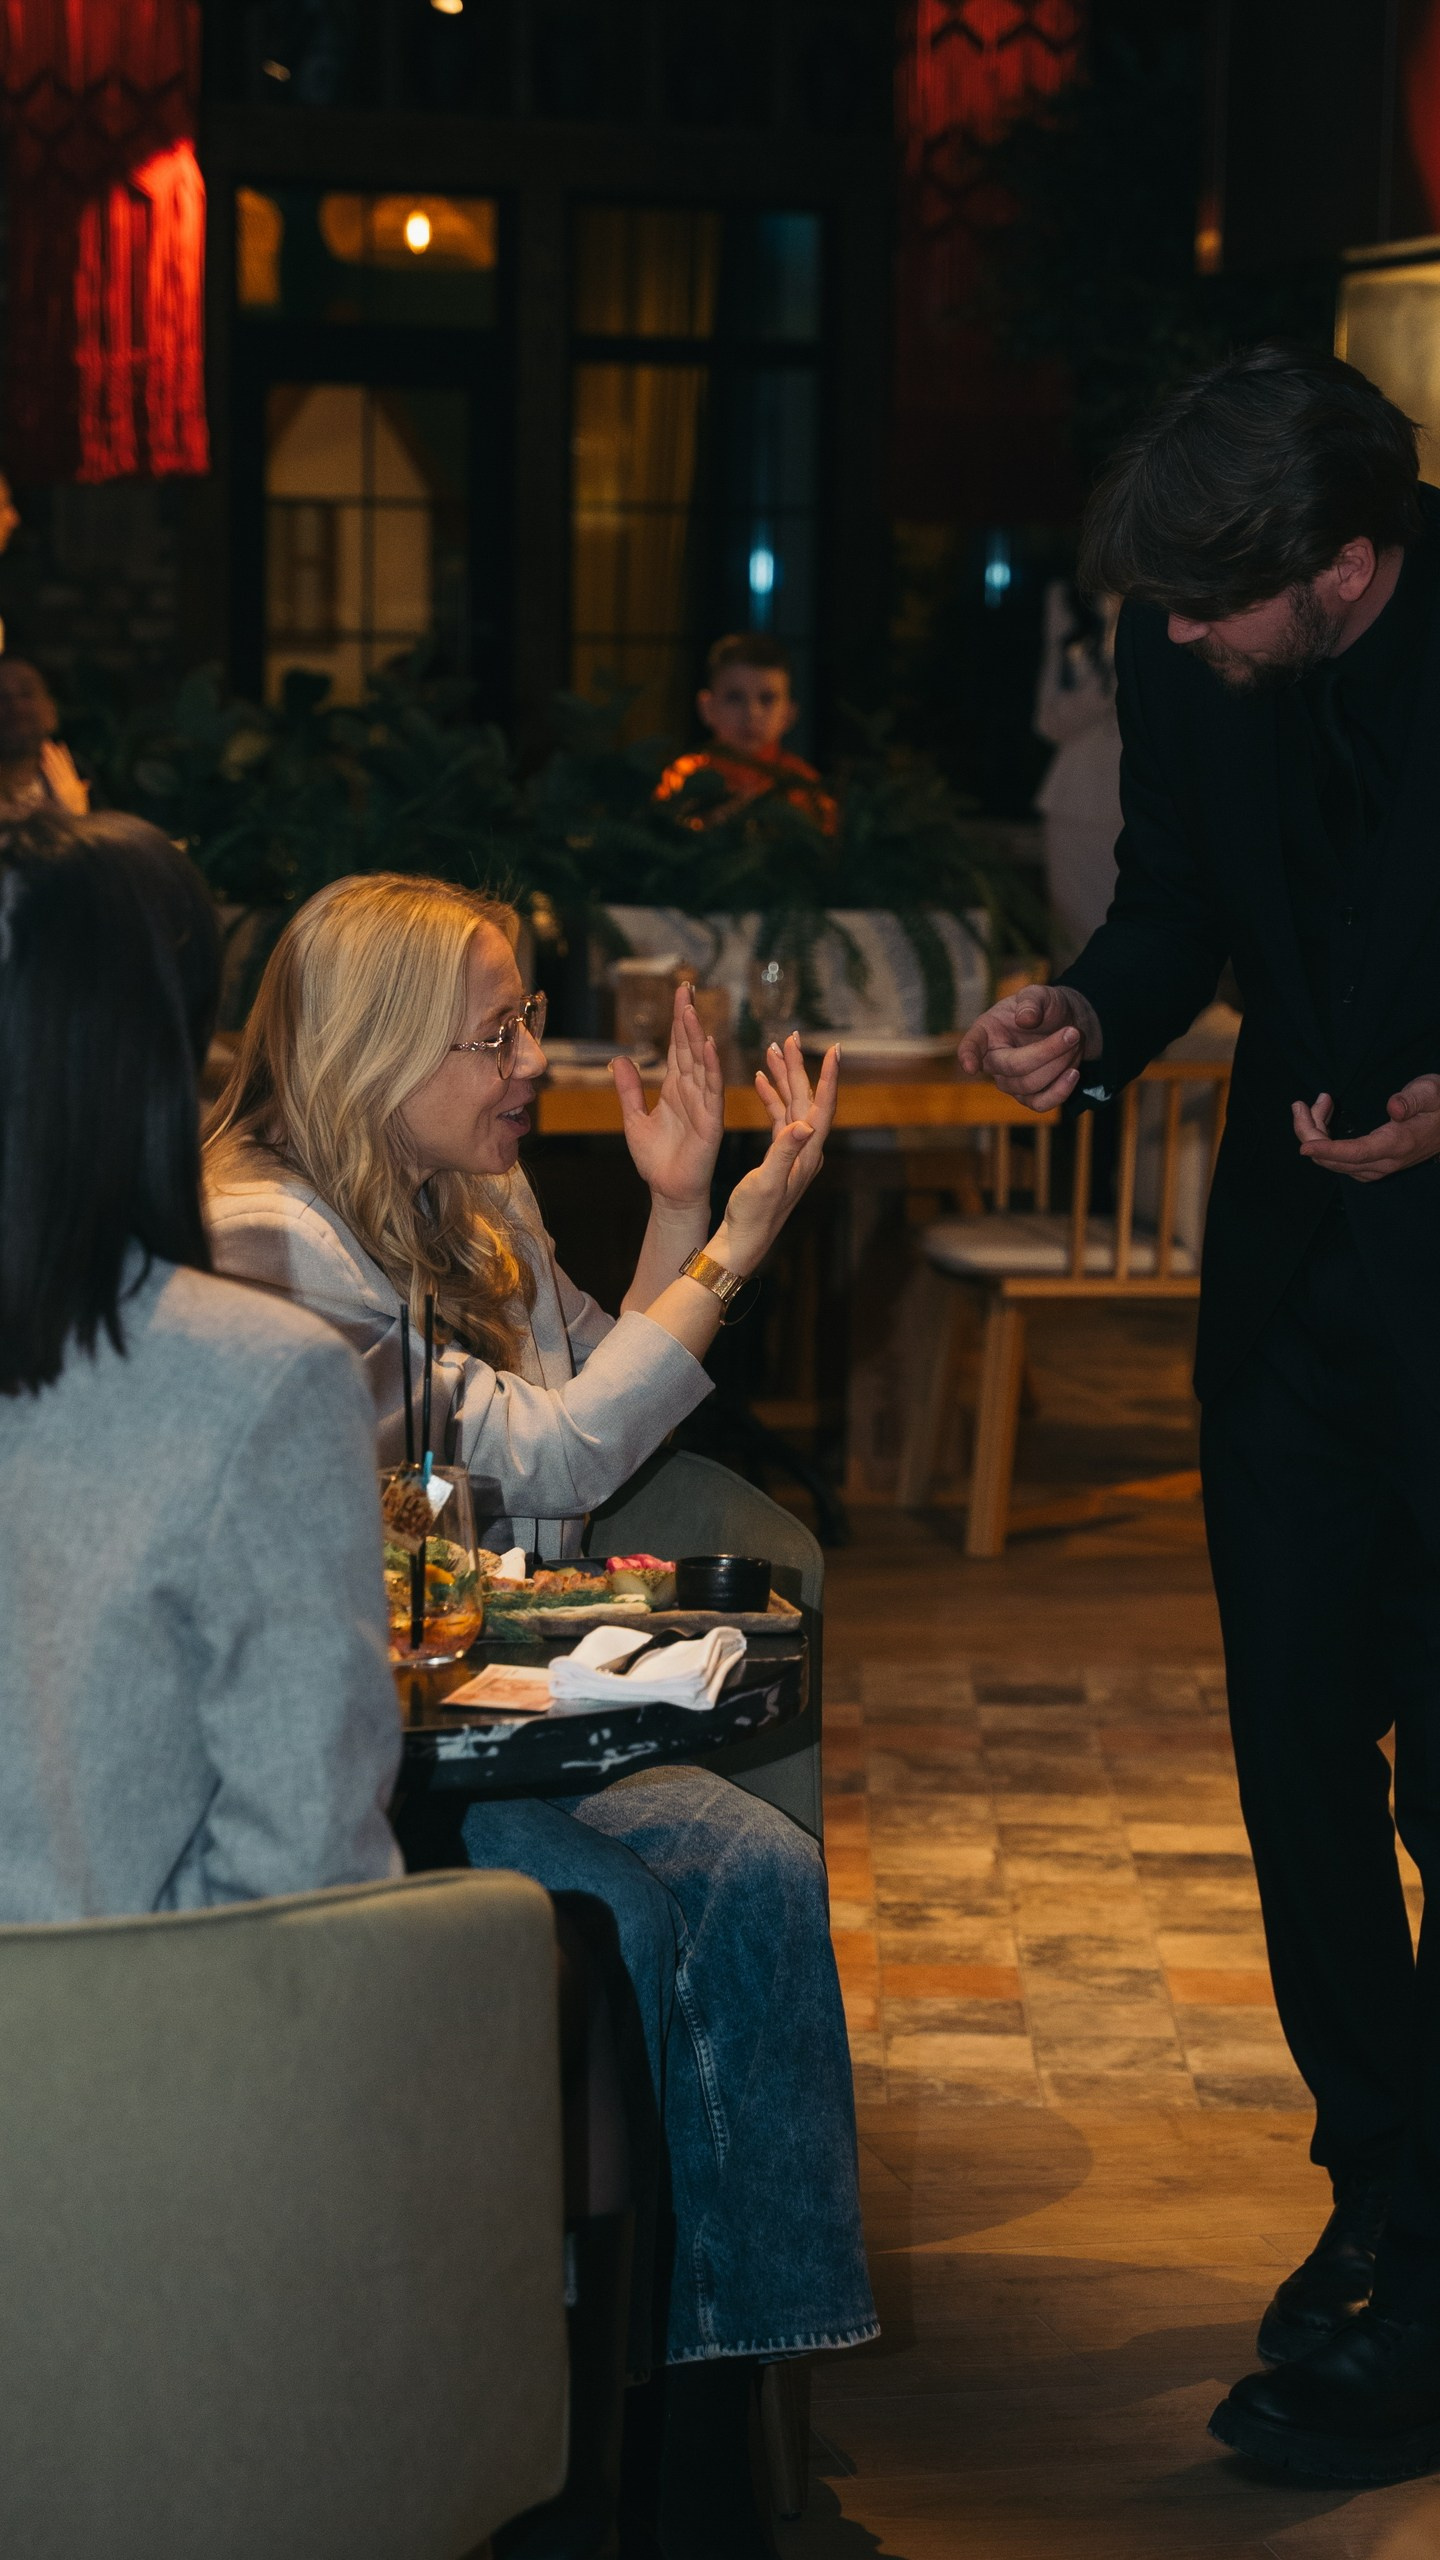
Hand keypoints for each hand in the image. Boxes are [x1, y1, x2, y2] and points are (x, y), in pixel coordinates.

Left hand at [613, 983, 723, 1207]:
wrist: (668, 1192)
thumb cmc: (656, 1159)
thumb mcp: (634, 1119)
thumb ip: (628, 1089)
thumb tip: (619, 1058)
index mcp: (676, 1089)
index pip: (678, 1047)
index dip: (678, 1020)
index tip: (680, 993)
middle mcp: (692, 1091)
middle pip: (690, 1048)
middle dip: (687, 1019)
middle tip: (685, 990)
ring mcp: (704, 1104)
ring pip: (701, 1064)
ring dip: (697, 1037)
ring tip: (691, 1011)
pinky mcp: (710, 1122)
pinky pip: (712, 1090)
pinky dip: (711, 1068)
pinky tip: (708, 1047)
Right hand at [710, 1035, 839, 1275]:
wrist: (743, 1240)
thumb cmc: (753, 1215)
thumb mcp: (767, 1181)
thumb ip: (784, 1150)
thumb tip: (804, 1124)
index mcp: (807, 1153)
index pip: (823, 1107)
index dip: (829, 1077)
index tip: (835, 1049)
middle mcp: (805, 1149)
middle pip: (808, 1098)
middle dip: (799, 1066)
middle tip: (791, 1036)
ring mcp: (794, 1152)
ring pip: (793, 1104)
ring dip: (784, 1077)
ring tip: (773, 1049)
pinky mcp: (780, 1155)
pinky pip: (779, 1117)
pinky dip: (771, 1096)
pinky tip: (762, 1081)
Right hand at [956, 984, 1100, 1111]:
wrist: (1067, 1025)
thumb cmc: (1046, 1008)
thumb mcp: (1040, 994)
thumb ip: (1031, 1001)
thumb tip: (1025, 1019)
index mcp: (986, 1032)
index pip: (971, 1045)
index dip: (968, 1056)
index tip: (971, 1066)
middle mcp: (993, 1061)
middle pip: (1012, 1067)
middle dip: (1046, 1052)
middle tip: (1073, 1033)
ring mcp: (1009, 1082)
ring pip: (1030, 1085)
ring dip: (1059, 1064)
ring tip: (1075, 1042)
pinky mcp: (1028, 1097)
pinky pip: (1040, 1104)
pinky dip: (1060, 1091)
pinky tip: (1074, 1074)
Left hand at [1293, 1080, 1439, 1182]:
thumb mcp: (1430, 1092)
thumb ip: (1411, 1100)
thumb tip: (1392, 1107)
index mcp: (1397, 1144)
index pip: (1356, 1153)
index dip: (1328, 1150)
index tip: (1304, 1146)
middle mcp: (1386, 1162)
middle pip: (1337, 1160)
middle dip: (1310, 1133)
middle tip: (1301, 1103)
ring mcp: (1379, 1167)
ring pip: (1336, 1162)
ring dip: (1317, 1136)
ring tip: (1318, 1103)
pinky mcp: (1375, 1165)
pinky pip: (1342, 1162)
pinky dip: (1325, 1144)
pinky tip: (1324, 1121)